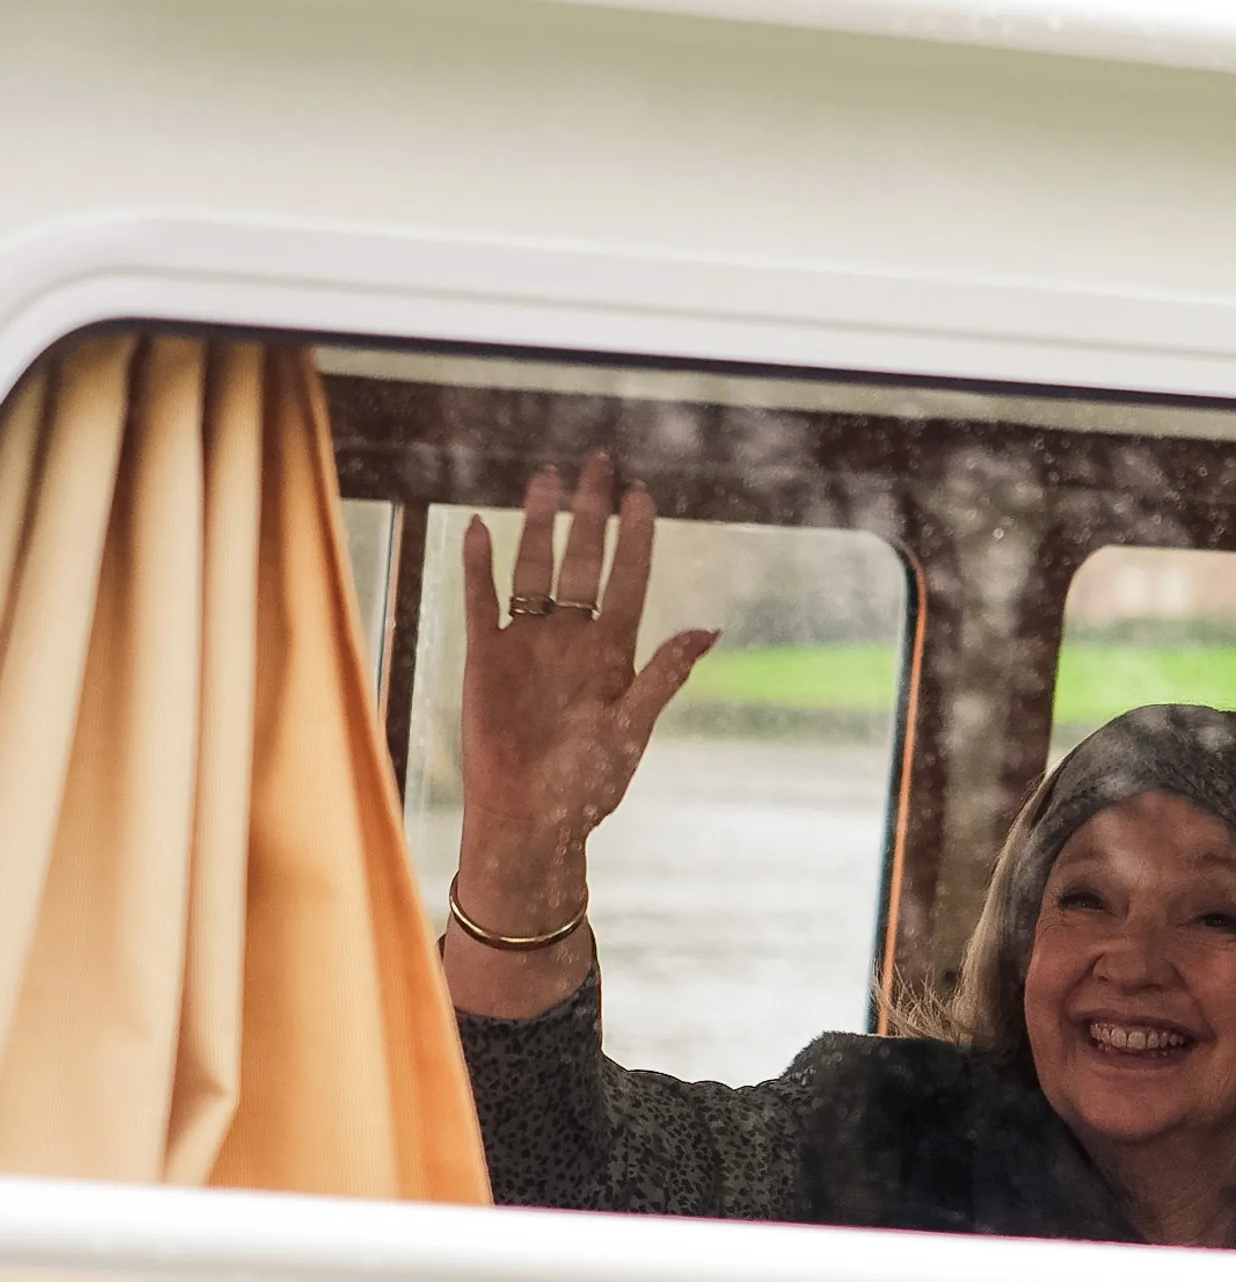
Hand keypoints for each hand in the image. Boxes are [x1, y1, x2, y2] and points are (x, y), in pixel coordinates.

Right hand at [449, 455, 714, 934]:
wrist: (529, 819)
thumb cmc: (588, 784)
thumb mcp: (633, 726)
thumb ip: (664, 674)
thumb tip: (710, 628)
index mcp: (614, 653)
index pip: (628, 580)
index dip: (635, 538)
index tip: (643, 495)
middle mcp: (572, 639)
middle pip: (583, 561)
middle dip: (591, 513)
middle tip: (600, 462)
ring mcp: (527, 645)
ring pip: (534, 570)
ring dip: (540, 526)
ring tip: (547, 477)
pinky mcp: (486, 660)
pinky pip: (480, 604)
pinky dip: (479, 568)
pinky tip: (479, 528)